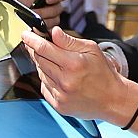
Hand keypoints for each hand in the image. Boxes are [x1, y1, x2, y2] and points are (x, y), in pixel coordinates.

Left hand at [16, 0, 65, 27]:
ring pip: (54, 21)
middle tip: (35, 11)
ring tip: (33, 20)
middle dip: (46, 11)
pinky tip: (35, 28)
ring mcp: (53, 18)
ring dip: (43, 20)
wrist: (17, 8)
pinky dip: (42, 29)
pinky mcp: (49, 28)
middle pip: (57, 10)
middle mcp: (56, 7)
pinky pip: (49, 30)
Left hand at [21, 27, 137, 122]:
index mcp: (73, 64)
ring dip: (43, 65)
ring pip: (41, 74)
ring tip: (58, 64)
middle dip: (35, 50)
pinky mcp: (58, 106)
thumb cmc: (104, 73)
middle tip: (36, 44)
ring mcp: (60, 95)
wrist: (113, 100)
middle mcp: (65, 81)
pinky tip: (60, 78)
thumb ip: (69, 41)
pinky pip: (45, 88)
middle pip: (39, 60)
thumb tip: (53, 32)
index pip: (44, 48)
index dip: (31, 40)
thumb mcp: (91, 50)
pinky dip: (48, 80)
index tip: (25, 34)